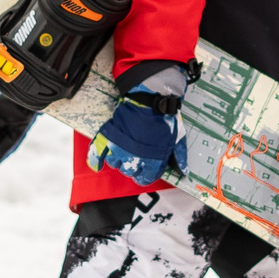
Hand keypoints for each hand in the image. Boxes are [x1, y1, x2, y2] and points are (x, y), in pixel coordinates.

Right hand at [88, 66, 189, 185]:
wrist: (151, 99)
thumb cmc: (165, 118)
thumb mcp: (178, 138)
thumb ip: (179, 157)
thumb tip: (183, 172)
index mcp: (153, 161)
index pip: (145, 178)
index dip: (145, 174)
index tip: (145, 170)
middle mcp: (135, 158)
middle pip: (129, 171)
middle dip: (132, 166)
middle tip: (135, 156)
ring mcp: (121, 148)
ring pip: (115, 163)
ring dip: (119, 159)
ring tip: (124, 150)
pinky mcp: (110, 137)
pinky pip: (98, 153)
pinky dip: (95, 159)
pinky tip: (97, 165)